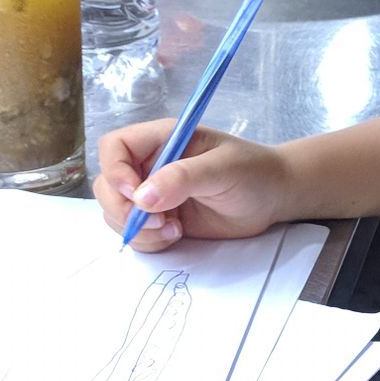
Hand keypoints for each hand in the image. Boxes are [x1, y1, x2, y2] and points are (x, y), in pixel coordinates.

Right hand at [96, 120, 295, 252]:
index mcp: (162, 140)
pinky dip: (147, 241)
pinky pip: (134, 233)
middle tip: (158, 222)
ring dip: (137, 229)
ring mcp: (153, 194)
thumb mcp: (222, 169)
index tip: (134, 195)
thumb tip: (141, 197)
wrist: (272, 198)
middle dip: (122, 209)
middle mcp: (150, 165)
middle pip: (107, 185)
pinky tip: (176, 235)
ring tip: (174, 230)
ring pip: (116, 213)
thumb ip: (182, 178)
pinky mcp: (160, 219)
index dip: (115, 170)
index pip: (115, 146)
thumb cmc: (252, 172)